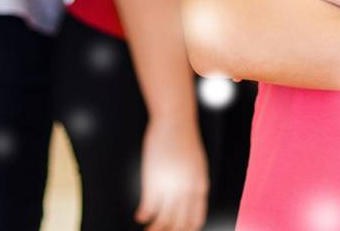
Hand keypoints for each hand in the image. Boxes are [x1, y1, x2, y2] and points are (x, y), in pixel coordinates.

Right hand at [134, 115, 207, 230]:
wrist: (175, 120)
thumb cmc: (184, 138)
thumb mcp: (197, 163)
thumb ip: (194, 182)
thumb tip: (189, 196)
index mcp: (200, 186)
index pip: (195, 220)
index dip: (185, 230)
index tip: (175, 230)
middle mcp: (187, 191)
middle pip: (179, 225)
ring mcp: (170, 187)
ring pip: (162, 222)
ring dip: (154, 229)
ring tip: (148, 229)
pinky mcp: (154, 181)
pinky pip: (148, 209)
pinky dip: (143, 216)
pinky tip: (139, 215)